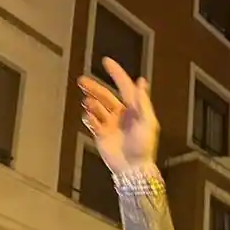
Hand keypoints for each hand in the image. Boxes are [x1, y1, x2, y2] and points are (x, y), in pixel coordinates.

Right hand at [78, 57, 158, 174]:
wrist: (132, 169)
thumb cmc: (144, 147)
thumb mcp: (147, 123)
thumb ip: (142, 102)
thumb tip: (141, 81)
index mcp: (134, 109)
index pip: (124, 86)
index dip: (116, 73)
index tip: (106, 61)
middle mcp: (121, 114)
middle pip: (105, 95)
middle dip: (94, 87)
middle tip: (81, 81)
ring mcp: (110, 124)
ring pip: (97, 107)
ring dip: (91, 103)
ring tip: (88, 103)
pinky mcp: (101, 134)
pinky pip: (91, 121)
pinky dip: (88, 117)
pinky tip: (87, 116)